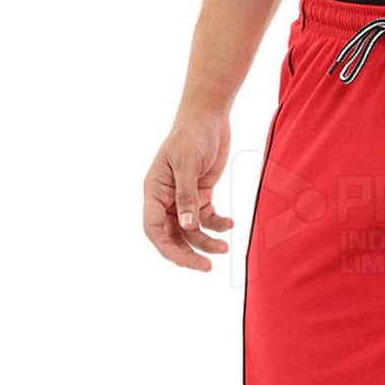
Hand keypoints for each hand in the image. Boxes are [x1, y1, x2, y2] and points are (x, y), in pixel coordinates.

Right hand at [143, 111, 233, 270]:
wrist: (209, 117)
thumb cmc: (192, 135)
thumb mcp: (187, 164)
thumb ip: (187, 197)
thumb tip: (187, 226)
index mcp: (154, 190)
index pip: (153, 228)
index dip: (165, 248)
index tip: (182, 262)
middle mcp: (166, 198)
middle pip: (173, 235)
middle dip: (188, 252)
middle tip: (207, 267)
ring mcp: (184, 198)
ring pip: (192, 231)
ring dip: (207, 242)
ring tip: (225, 247)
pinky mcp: (201, 195)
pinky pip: (208, 219)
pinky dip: (218, 225)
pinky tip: (230, 224)